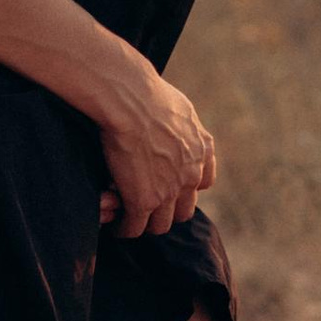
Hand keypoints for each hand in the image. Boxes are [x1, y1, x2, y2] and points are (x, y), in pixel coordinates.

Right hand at [93, 57, 215, 239]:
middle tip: (148, 205)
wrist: (131, 99)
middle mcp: (191, 175)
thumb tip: (175, 120)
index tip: (171, 184)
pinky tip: (116, 226)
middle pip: (184, 210)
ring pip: (161, 224)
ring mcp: (168, 192)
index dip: (186, 186)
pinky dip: (124, 228)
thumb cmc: (146, 92)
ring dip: (146, 223)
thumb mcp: (179, 105)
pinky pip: (134, 227)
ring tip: (130, 219)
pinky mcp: (143, 201)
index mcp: (202, 150)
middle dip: (167, 209)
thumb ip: (183, 122)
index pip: (204, 182)